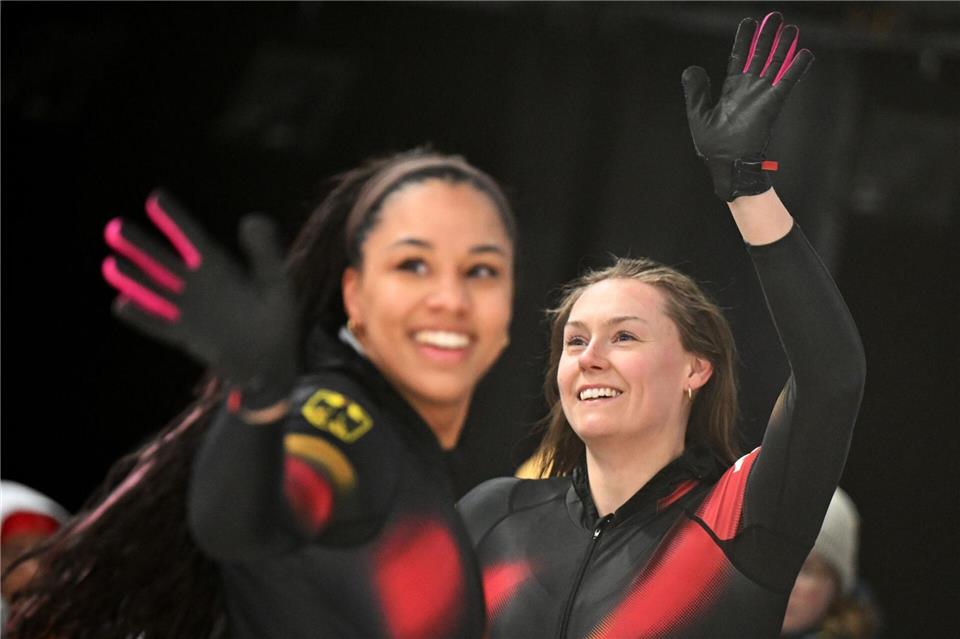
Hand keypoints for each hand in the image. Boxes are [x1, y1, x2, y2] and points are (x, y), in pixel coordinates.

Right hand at [102, 189, 296, 409]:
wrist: (272, 362)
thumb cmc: (276, 319)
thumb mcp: (275, 282)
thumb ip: (265, 252)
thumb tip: (249, 219)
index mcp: (219, 266)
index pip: (192, 237)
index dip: (175, 219)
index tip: (156, 198)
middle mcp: (197, 284)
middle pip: (163, 260)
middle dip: (141, 245)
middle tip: (115, 227)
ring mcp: (188, 309)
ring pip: (155, 289)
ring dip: (134, 278)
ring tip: (111, 264)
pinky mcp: (186, 335)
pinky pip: (160, 324)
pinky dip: (143, 316)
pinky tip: (122, 304)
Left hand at [682, 12, 813, 200]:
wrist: (727, 164)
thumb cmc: (712, 146)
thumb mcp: (698, 114)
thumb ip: (695, 91)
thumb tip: (692, 68)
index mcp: (731, 89)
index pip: (739, 57)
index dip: (744, 40)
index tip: (749, 22)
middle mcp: (749, 89)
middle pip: (760, 55)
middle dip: (767, 36)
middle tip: (776, 16)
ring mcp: (762, 95)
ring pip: (775, 64)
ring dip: (784, 46)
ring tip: (792, 28)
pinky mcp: (772, 104)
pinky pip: (787, 82)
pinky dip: (796, 68)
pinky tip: (804, 53)